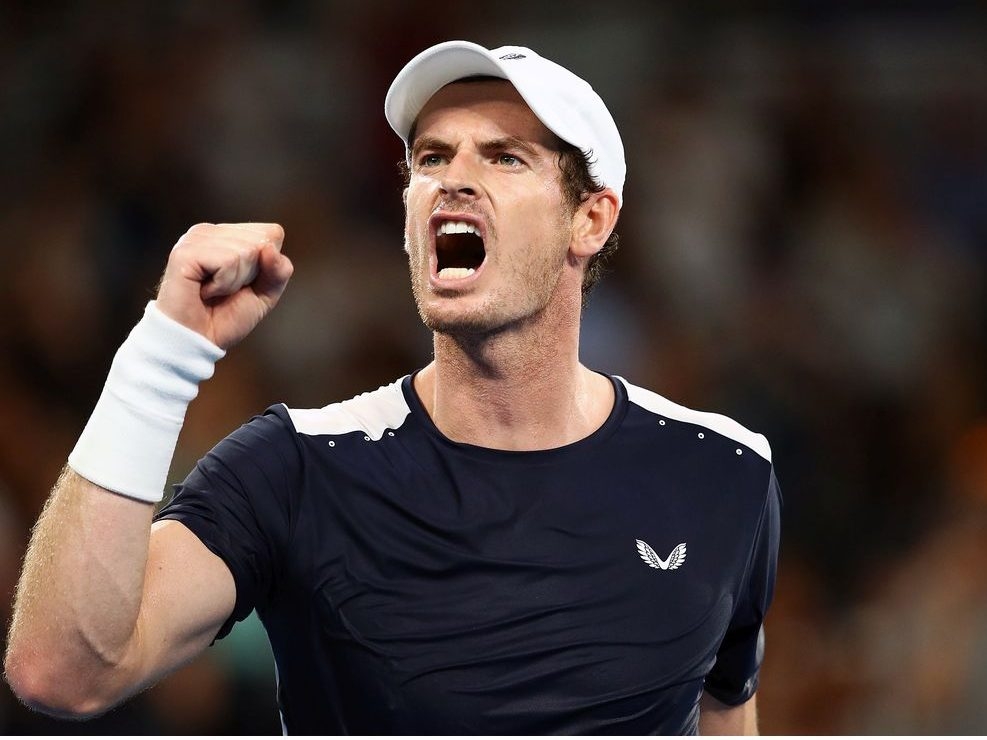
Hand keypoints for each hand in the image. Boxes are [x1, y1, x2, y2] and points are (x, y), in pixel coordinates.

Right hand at [155, 223, 292, 348]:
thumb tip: (268, 247)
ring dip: (235, 282)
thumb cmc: (226, 317)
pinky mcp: (185, 252)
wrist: (197, 342)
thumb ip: (279, 270)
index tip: (243, 283)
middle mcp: (211, 231)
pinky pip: (227, 261)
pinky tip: (204, 291)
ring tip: (213, 292)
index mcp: (229, 235)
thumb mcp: (265, 294)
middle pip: (261, 242)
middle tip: (225, 290)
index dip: (267, 266)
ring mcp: (196, 239)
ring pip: (246, 251)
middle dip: (251, 275)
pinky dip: (223, 284)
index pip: (272, 233)